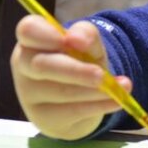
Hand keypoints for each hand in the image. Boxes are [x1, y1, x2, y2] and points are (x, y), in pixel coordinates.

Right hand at [10, 15, 130, 139]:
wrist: (79, 100)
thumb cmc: (79, 62)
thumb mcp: (88, 45)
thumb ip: (86, 34)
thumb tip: (77, 39)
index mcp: (32, 39)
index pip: (28, 30)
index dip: (46, 35)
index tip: (70, 40)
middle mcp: (24, 65)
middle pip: (41, 65)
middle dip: (75, 70)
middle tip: (101, 75)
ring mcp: (29, 94)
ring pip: (61, 92)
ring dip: (94, 91)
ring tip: (122, 87)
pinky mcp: (43, 117)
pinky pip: (73, 111)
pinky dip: (99, 105)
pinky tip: (116, 100)